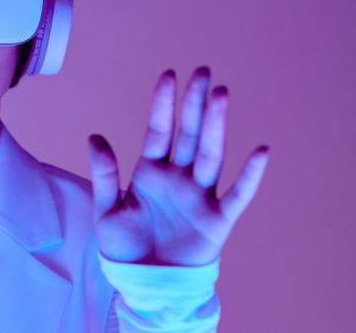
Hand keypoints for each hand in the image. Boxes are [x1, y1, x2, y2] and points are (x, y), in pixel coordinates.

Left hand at [87, 68, 268, 265]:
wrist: (145, 283)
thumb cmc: (124, 247)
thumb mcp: (107, 209)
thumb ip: (105, 174)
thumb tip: (94, 136)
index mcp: (151, 172)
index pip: (159, 130)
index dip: (164, 104)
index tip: (169, 75)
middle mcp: (178, 178)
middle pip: (189, 134)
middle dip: (195, 104)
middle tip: (203, 73)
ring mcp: (199, 196)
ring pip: (210, 154)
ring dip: (216, 126)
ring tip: (222, 95)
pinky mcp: (217, 220)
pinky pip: (237, 195)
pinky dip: (250, 176)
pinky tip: (260, 152)